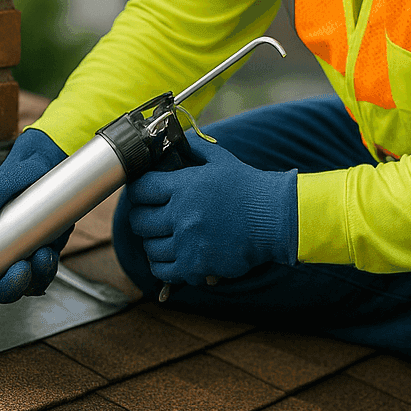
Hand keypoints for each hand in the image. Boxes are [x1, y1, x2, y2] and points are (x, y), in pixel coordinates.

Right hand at [0, 128, 68, 320]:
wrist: (49, 164)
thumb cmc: (18, 173)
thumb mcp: (0, 181)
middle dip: (3, 292)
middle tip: (14, 276)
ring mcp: (20, 254)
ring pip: (20, 284)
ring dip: (28, 280)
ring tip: (37, 258)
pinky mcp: (42, 251)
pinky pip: (42, 273)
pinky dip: (45, 271)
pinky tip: (47, 256)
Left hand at [126, 131, 296, 285]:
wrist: (274, 219)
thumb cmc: (248, 188)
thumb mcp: (220, 160)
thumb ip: (194, 148)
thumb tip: (175, 139)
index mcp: (183, 187)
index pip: (139, 189)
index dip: (136, 190)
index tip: (142, 193)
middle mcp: (180, 216)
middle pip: (138, 220)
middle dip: (141, 216)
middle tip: (151, 215)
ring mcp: (187, 243)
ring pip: (149, 247)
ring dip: (154, 241)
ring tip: (164, 236)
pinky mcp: (195, 266)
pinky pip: (162, 270)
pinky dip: (162, 264)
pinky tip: (172, 255)